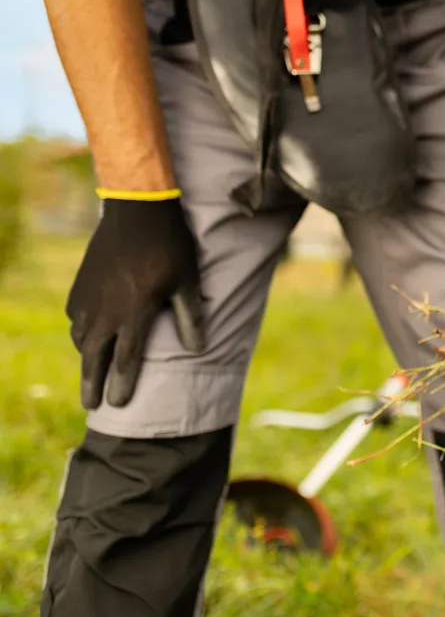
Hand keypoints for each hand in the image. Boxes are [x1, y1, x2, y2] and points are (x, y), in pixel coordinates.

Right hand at [66, 196, 205, 408]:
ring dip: (86, 357)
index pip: (126, 360)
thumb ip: (190, 318)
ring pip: (81, 337)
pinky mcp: (80, 283)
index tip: (119, 405)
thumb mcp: (188, 283)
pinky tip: (86, 335)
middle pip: (95, 356)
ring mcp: (88, 296)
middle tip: (91, 406)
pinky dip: (80, 332)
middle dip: (92, 383)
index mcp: (134, 314)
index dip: (122, 384)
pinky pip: (75, 317)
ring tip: (91, 372)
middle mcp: (106, 311)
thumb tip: (197, 349)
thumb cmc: (170, 247)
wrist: (137, 210)